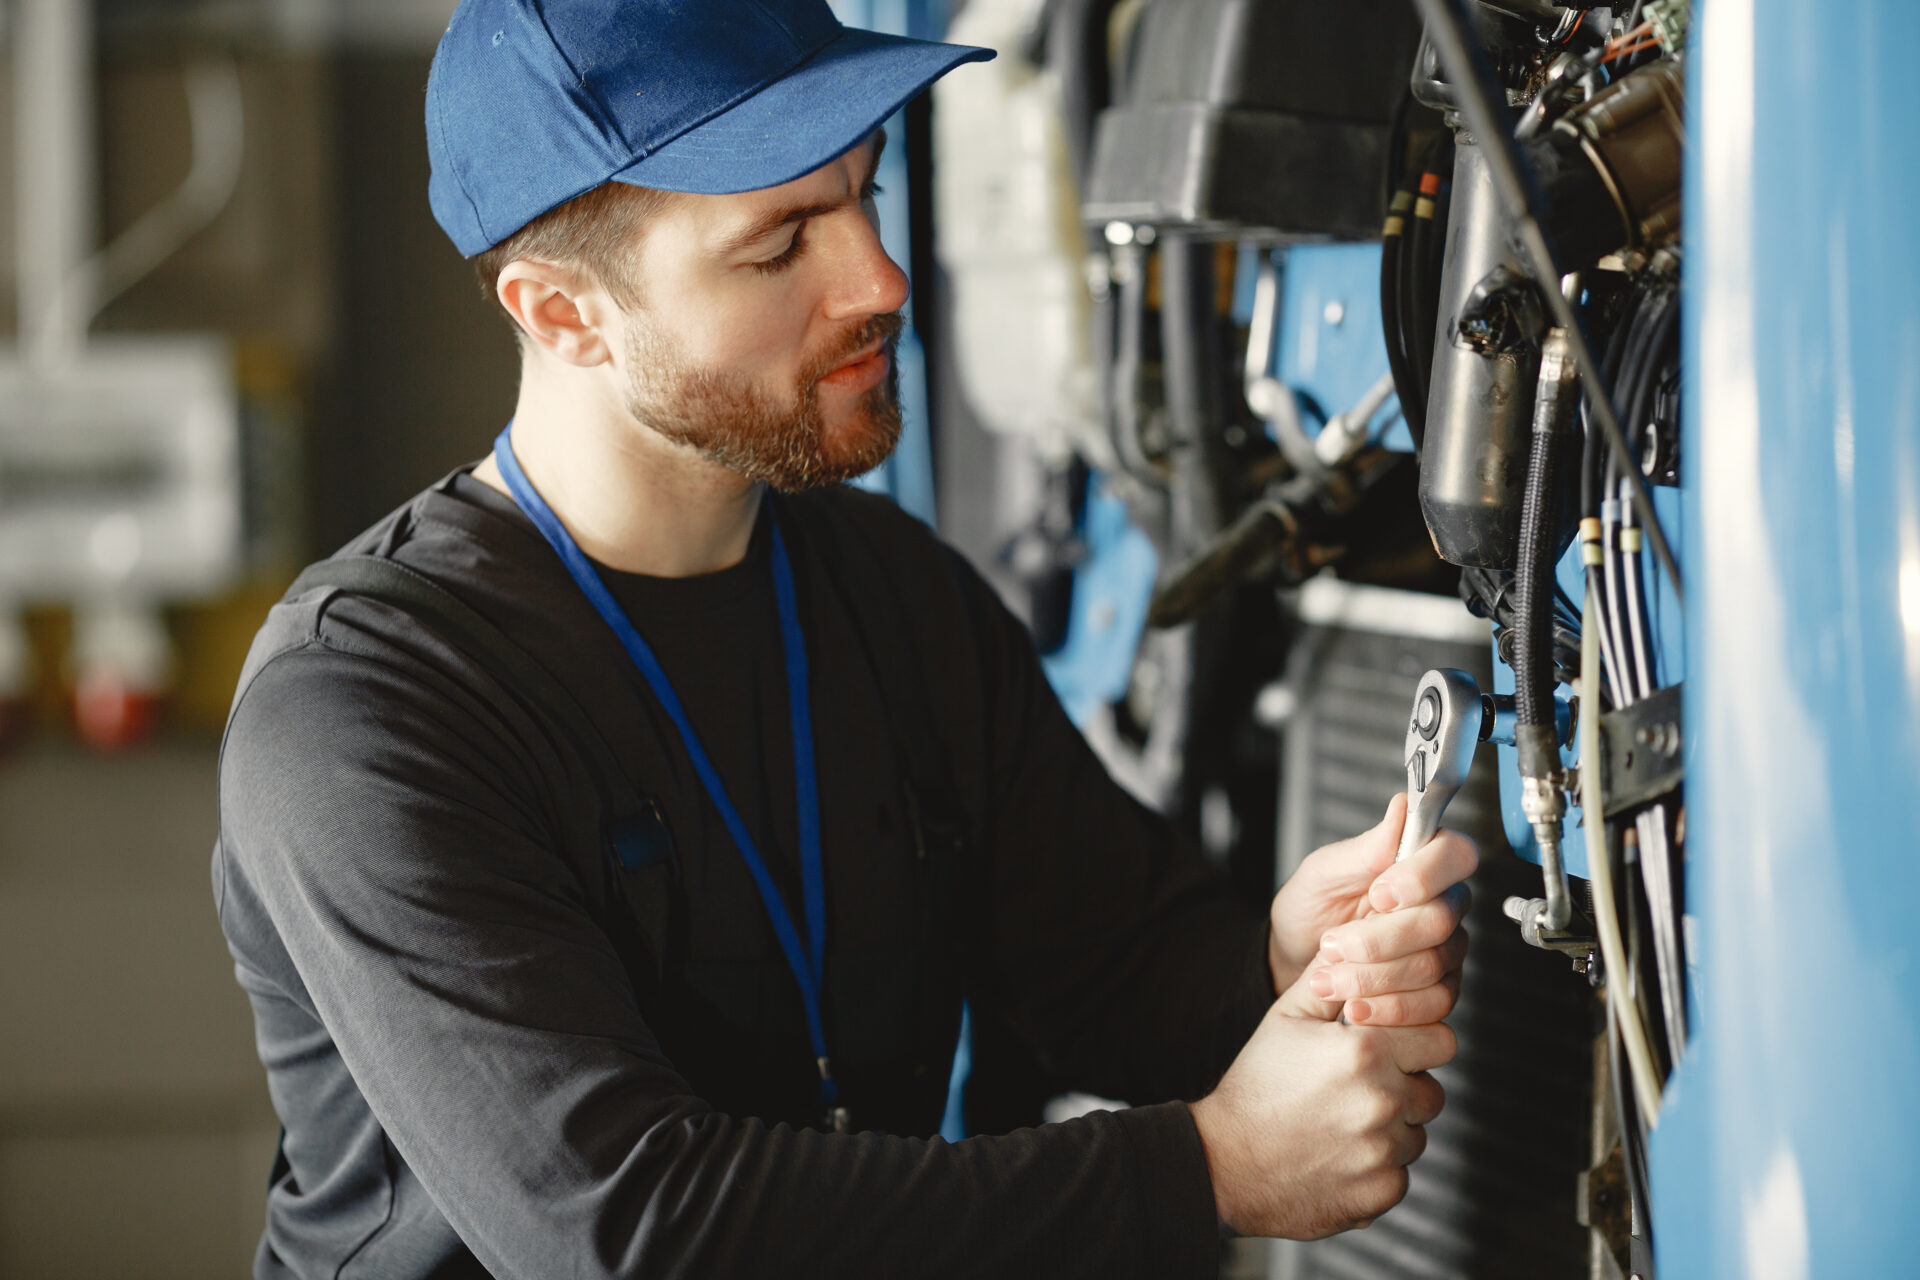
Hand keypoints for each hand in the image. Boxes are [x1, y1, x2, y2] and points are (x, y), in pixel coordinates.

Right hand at [1189, 976, 1455, 1238]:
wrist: (1225, 1161)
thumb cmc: (1255, 1085)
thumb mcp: (1286, 1017)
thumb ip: (1330, 978)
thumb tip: (1353, 945)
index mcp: (1366, 1050)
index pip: (1437, 1036)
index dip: (1412, 1040)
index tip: (1385, 1048)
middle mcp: (1383, 1099)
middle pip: (1434, 1088)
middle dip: (1408, 1084)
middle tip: (1364, 1087)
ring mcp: (1384, 1150)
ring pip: (1417, 1133)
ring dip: (1392, 1127)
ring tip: (1341, 1120)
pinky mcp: (1382, 1191)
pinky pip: (1400, 1173)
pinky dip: (1376, 1165)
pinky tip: (1337, 1152)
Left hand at [1268, 794, 1476, 1027]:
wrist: (1296, 957)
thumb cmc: (1312, 906)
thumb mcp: (1325, 871)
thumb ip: (1367, 847)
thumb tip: (1402, 807)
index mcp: (1422, 861)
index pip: (1456, 854)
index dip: (1423, 876)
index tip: (1378, 893)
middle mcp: (1443, 902)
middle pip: (1440, 919)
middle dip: (1379, 939)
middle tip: (1333, 945)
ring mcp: (1446, 948)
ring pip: (1433, 965)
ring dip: (1374, 976)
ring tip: (1331, 978)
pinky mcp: (1439, 989)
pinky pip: (1433, 1003)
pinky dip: (1388, 1009)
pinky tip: (1355, 1007)